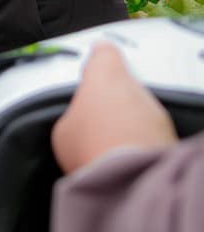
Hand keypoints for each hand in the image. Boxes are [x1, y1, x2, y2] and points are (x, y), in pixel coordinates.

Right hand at [52, 42, 176, 173]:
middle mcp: (136, 89)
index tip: (93, 60)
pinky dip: (137, 143)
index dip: (97, 57)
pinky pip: (149, 134)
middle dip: (109, 101)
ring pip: (137, 111)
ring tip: (106, 146)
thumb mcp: (62, 129)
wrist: (128, 180)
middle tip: (92, 122)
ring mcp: (156, 113)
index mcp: (105, 75)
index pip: (105, 52)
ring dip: (125, 124)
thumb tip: (77, 124)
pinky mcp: (169, 137)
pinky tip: (121, 159)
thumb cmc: (94, 148)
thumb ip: (72, 115)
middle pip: (121, 86)